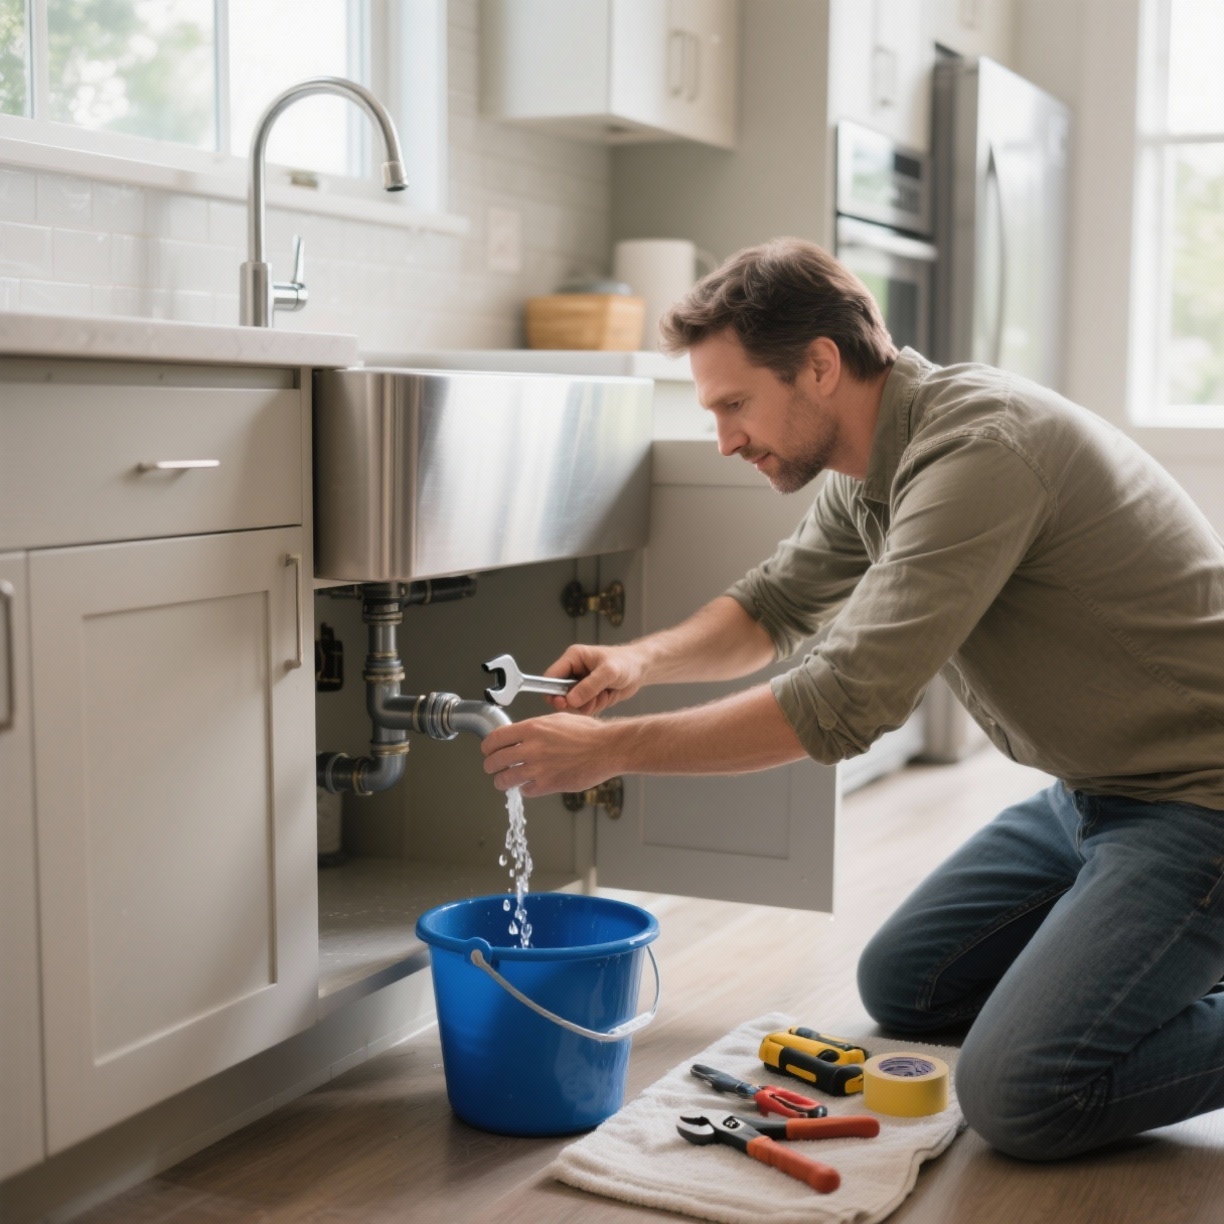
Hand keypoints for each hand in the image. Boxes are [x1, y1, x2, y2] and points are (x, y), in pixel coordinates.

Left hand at [481, 712, 614, 797]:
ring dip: (502, 781)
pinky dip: (525, 789)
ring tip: (504, 781)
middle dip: (490, 765)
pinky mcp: (548, 785)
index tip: (487, 750)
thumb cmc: (587, 732)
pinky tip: (530, 784)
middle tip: (493, 767)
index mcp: (532, 729)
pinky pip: (525, 791)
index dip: (487, 747)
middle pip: (494, 761)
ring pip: (504, 779)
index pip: (495, 739)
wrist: (606, 748)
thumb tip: (520, 735)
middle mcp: (531, 748)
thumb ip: (535, 728)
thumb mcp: (556, 720)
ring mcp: (538, 768)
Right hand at [542, 643, 645, 714]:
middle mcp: (574, 671)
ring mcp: (581, 684)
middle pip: (559, 694)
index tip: (563, 703)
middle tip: (590, 701)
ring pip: (572, 704)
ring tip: (604, 695)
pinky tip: (607, 697)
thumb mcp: (608, 672)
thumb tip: (570, 699)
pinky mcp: (589, 694)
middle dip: (575, 701)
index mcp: (573, 658)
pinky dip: (596, 706)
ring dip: (588, 705)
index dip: (552, 691)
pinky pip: (584, 707)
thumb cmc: (626, 662)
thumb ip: (589, 686)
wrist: (641, 669)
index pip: (551, 677)